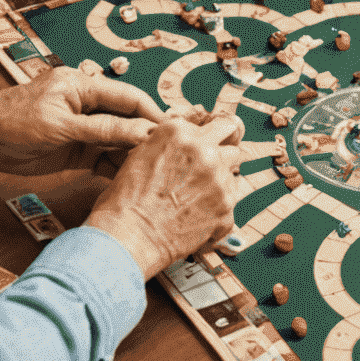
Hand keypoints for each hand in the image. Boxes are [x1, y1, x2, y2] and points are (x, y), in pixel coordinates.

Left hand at [0, 67, 164, 176]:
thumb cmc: (8, 121)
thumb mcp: (59, 126)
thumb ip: (102, 129)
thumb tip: (140, 131)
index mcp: (82, 85)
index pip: (128, 97)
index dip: (152, 113)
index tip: (173, 132)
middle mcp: (85, 104)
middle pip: (126, 118)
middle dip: (146, 136)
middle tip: (169, 156)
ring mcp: (80, 127)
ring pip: (116, 140)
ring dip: (131, 154)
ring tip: (153, 172)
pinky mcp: (73, 149)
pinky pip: (102, 156)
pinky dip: (115, 166)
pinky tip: (129, 179)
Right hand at [86, 113, 241, 279]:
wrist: (129, 237)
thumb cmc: (126, 201)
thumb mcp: (141, 155)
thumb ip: (171, 143)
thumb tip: (187, 143)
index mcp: (180, 132)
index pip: (216, 123)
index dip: (211, 137)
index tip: (210, 146)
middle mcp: (203, 149)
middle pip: (233, 142)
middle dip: (224, 153)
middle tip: (212, 166)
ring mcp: (218, 177)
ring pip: (234, 172)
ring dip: (221, 180)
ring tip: (199, 197)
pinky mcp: (226, 206)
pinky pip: (232, 201)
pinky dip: (219, 209)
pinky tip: (198, 216)